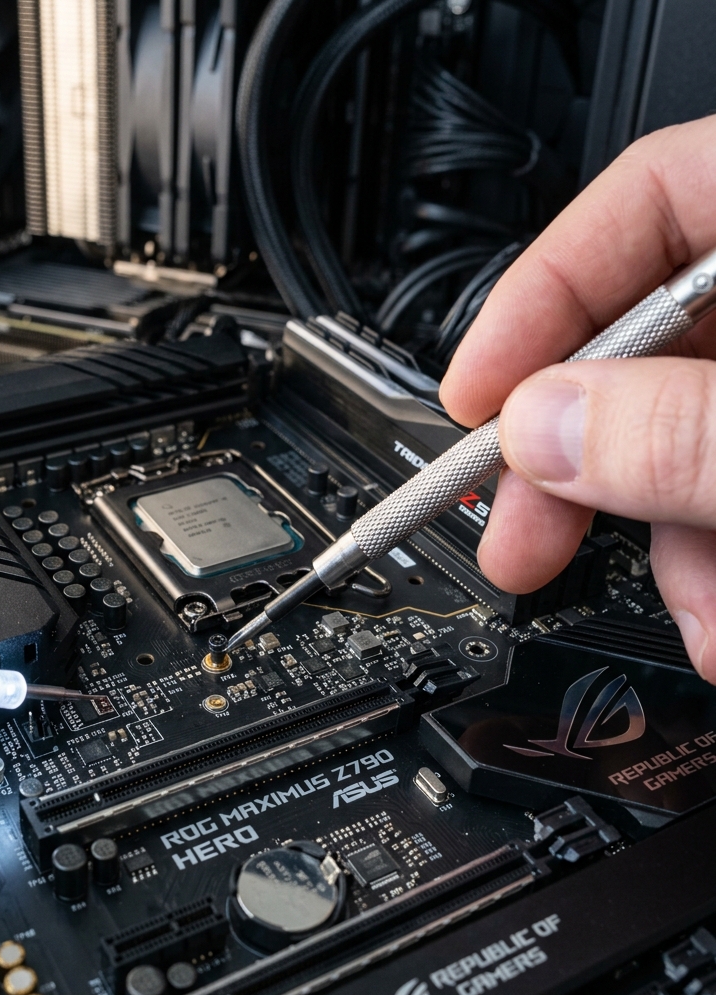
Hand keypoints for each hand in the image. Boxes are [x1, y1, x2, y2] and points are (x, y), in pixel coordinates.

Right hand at [440, 114, 715, 682]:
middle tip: (518, 539)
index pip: (645, 201)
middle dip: (582, 461)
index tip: (472, 399)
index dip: (539, 299)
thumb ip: (682, 430)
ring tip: (693, 620)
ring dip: (668, 544)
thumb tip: (541, 432)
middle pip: (653, 345)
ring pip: (698, 438)